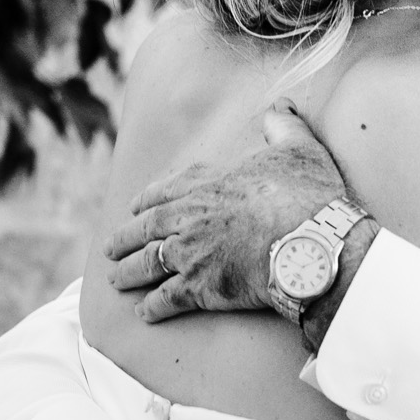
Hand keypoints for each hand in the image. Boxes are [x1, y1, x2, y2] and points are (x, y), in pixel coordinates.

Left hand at [103, 103, 344, 323]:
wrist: (309, 242)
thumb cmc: (307, 196)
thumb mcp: (300, 149)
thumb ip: (284, 127)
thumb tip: (282, 106)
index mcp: (208, 184)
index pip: (167, 189)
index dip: (148, 199)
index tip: (134, 206)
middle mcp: (190, 217)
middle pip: (147, 228)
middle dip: (125, 239)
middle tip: (110, 248)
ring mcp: (190, 253)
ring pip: (148, 263)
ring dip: (129, 273)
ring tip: (115, 280)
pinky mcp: (199, 287)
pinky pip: (166, 299)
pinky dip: (152, 307)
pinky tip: (143, 313)